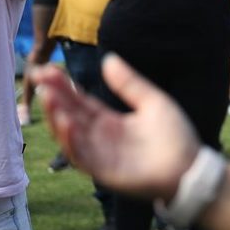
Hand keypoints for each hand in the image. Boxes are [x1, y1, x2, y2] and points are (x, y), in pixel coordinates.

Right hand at [37, 55, 199, 201]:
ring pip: (70, 135)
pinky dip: (71, 140)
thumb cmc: (175, 136)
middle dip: (54, 97)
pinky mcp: (103, 171)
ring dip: (57, 116)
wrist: (190, 167)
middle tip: (39, 77)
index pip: (81, 102)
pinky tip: (66, 122)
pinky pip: (80, 156)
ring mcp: (100, 155)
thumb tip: (108, 58)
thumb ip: (130, 84)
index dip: (64, 87)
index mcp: (110, 121)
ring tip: (49, 96)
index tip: (49, 69)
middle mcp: (100, 137)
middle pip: (71, 115)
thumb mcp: (152, 102)